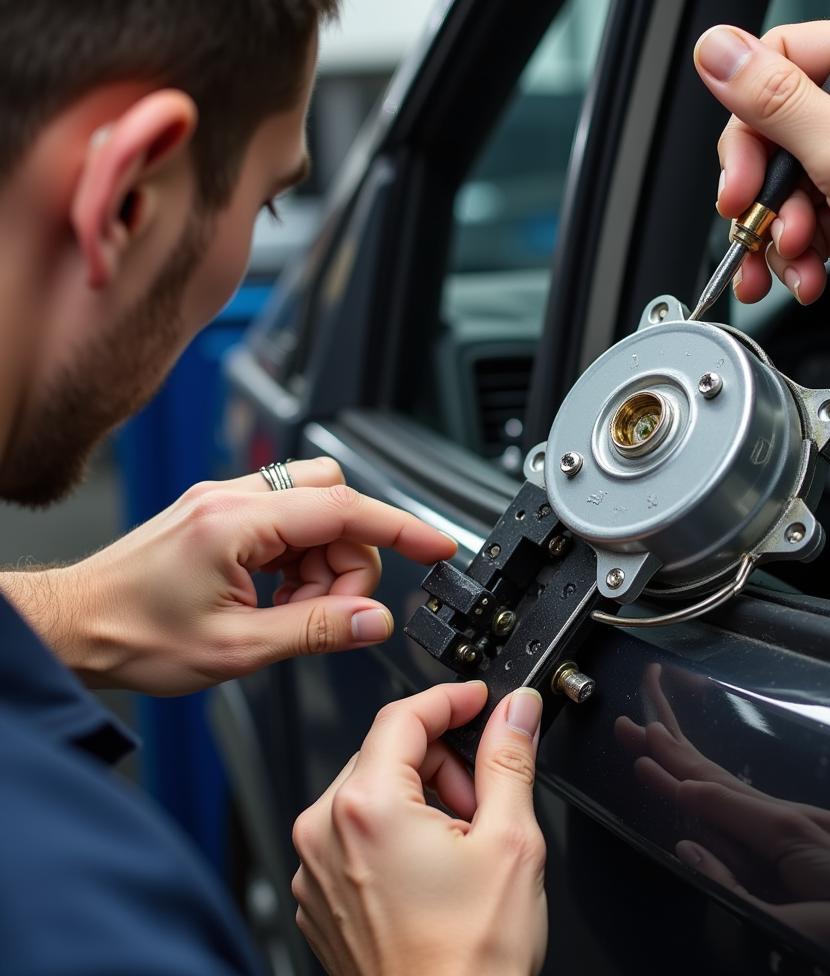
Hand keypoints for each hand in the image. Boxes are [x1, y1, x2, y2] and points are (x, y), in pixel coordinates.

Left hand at [0, 457, 457, 693]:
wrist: (72, 627)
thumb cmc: (131, 636)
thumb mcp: (236, 648)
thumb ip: (316, 630)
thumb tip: (374, 620)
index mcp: (237, 523)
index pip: (344, 508)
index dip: (401, 527)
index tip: (438, 545)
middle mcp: (233, 499)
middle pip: (336, 500)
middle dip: (352, 555)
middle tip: (331, 610)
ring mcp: (226, 503)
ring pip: (315, 511)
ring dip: (324, 562)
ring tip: (294, 611)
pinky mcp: (221, 515)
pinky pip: (288, 522)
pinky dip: (300, 560)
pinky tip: (278, 597)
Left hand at [291, 681, 547, 975]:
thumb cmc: (469, 961)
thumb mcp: (509, 841)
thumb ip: (509, 758)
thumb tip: (513, 711)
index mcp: (366, 807)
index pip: (403, 715)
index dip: (449, 699)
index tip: (477, 700)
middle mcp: (324, 832)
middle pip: (387, 753)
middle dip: (442, 761)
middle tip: (484, 797)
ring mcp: (316, 868)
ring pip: (372, 793)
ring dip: (421, 797)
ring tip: (462, 843)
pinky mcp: (319, 895)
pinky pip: (354, 834)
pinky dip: (394, 832)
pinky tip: (433, 868)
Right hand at [617, 664, 829, 975]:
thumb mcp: (799, 931)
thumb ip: (735, 890)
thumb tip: (685, 845)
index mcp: (789, 834)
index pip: (713, 798)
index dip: (670, 776)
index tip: (634, 749)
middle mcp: (797, 817)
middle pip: (720, 777)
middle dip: (674, 747)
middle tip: (631, 720)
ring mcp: (811, 824)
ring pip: (736, 786)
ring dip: (693, 761)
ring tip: (659, 734)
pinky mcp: (819, 839)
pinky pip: (755, 806)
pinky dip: (721, 786)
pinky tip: (709, 782)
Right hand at [693, 21, 829, 338]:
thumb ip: (774, 101)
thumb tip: (717, 49)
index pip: (781, 66)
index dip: (748, 127)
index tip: (740, 178)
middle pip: (779, 136)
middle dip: (764, 195)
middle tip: (756, 224)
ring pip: (793, 186)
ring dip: (781, 234)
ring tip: (793, 262)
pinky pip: (816, 219)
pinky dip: (804, 252)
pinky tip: (807, 275)